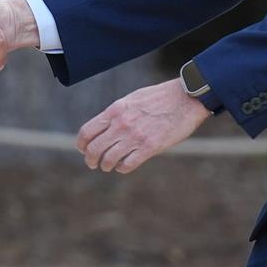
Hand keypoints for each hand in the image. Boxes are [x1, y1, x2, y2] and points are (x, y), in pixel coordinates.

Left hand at [76, 78, 212, 172]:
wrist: (185, 98)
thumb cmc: (159, 97)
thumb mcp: (132, 100)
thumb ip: (117, 114)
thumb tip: (104, 127)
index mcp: (115, 110)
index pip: (87, 131)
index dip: (81, 144)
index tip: (83, 149)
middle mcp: (121, 124)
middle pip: (94, 149)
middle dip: (90, 160)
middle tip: (92, 164)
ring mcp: (135, 137)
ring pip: (109, 160)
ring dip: (106, 166)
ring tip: (108, 166)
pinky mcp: (149, 147)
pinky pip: (127, 165)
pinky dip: (122, 168)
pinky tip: (124, 165)